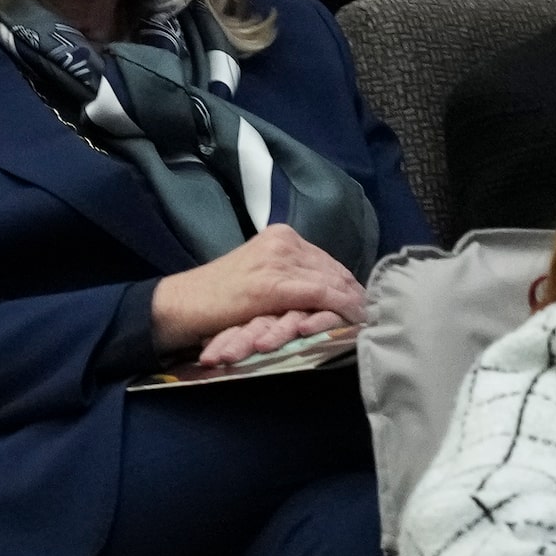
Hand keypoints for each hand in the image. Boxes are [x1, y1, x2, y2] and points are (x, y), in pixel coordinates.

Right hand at [150, 225, 364, 359]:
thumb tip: (325, 290)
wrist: (182, 304)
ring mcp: (279, 259)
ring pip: (332, 280)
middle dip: (354, 293)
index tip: (364, 301)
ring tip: (368, 319)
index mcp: (281, 236)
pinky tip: (355, 318)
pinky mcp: (274, 283)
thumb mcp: (260, 276)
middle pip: (334, 269)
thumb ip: (290, 275)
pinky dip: (341, 307)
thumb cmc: (218, 297)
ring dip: (353, 302)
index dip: (348, 283)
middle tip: (373, 313)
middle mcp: (283, 241)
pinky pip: (321, 293)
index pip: (326, 260)